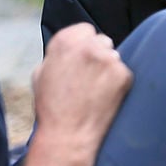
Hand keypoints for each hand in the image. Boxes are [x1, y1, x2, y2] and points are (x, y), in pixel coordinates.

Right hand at [30, 23, 132, 157]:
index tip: (83, 59)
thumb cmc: (52, 107)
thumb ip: (56, 54)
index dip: (84, 45)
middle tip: (90, 77)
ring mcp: (108, 59)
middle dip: (99, 55)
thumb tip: (69, 47)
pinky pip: (124, 72)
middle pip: (103, 41)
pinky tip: (105, 97)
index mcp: (64, 41)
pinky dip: (118, 83)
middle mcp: (87, 45)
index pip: (86, 30)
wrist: (68, 135)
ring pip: (114, 56)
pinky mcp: (123, 74)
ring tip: (96, 91)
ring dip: (109, 69)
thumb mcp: (41, 73)